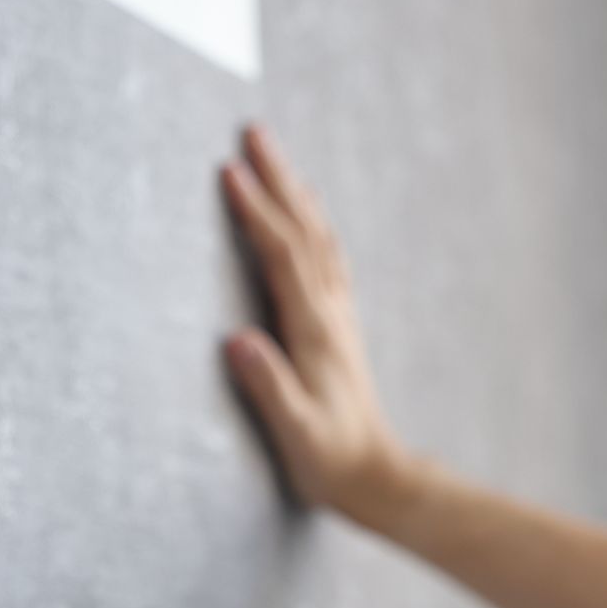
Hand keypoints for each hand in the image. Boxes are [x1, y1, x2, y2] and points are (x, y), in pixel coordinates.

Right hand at [221, 126, 406, 519]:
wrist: (377, 476)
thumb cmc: (330, 459)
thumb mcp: (296, 430)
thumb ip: (269, 385)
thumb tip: (238, 340)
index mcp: (314, 329)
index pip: (282, 254)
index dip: (257, 210)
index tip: (229, 170)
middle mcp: (330, 312)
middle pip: (304, 229)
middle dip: (278, 178)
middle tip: (254, 131)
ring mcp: (338, 316)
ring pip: (318, 236)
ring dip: (295, 191)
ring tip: (274, 154)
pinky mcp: (338, 326)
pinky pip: (326, 257)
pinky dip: (312, 223)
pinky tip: (307, 211)